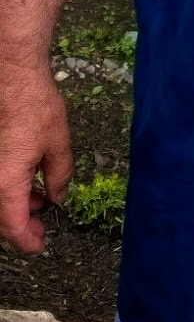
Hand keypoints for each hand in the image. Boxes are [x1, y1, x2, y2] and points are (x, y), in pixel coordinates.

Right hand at [0, 64, 73, 253]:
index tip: (40, 245)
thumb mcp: (59, 145)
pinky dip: (8, 188)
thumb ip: (59, 178)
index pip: (13, 228)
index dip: (28, 243)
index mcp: (6, 182)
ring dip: (15, 206)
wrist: (12, 75)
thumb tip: (56, 198)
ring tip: (40, 198)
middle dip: (21, 226)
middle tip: (41, 227)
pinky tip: (26, 179)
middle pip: (1, 218)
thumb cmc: (35, 105)